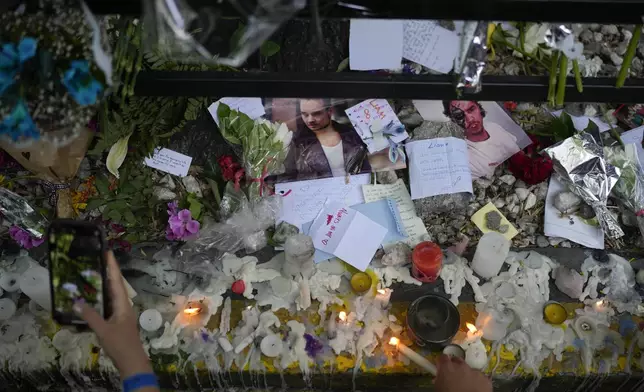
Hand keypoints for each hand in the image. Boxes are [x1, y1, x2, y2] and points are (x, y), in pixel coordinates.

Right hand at [73, 251, 151, 378]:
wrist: (132, 361)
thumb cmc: (120, 345)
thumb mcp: (103, 330)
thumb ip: (90, 316)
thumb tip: (76, 302)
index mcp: (123, 304)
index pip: (117, 281)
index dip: (112, 267)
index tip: (108, 252)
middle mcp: (123, 305)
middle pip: (116, 284)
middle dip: (109, 271)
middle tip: (99, 257)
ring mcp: (121, 313)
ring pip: (113, 293)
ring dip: (105, 282)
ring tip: (95, 271)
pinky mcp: (117, 320)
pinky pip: (109, 303)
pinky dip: (102, 296)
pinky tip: (94, 296)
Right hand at [434, 354, 491, 391]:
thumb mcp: (438, 388)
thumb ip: (439, 379)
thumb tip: (440, 377)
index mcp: (447, 367)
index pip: (442, 358)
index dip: (441, 362)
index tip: (441, 366)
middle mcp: (461, 366)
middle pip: (457, 361)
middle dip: (455, 366)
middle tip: (453, 376)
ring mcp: (475, 371)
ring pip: (470, 369)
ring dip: (466, 374)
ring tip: (465, 384)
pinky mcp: (485, 379)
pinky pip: (480, 377)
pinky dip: (477, 381)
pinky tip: (475, 388)